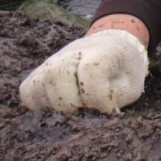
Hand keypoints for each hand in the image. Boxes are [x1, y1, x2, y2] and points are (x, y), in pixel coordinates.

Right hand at [19, 29, 148, 114]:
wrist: (110, 47)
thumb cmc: (123, 71)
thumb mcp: (132, 84)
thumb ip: (117, 97)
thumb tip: (97, 113)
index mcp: (102, 51)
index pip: (91, 70)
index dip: (98, 96)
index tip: (107, 109)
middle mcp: (72, 52)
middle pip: (58, 75)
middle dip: (72, 102)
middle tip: (86, 110)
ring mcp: (51, 61)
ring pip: (39, 85)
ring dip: (56, 106)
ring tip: (74, 110)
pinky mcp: (38, 73)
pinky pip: (28, 93)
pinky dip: (39, 106)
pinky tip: (58, 109)